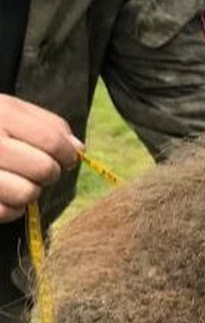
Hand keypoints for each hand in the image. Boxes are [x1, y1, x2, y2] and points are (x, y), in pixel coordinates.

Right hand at [0, 95, 82, 222]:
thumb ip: (47, 124)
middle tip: (40, 169)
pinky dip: (11, 209)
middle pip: (43, 170)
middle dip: (50, 172)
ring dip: (30, 191)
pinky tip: (3, 194)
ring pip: (27, 194)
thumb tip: (78, 149)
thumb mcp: (9, 109)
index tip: (67, 158)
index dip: (67, 154)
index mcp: (1, 115)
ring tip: (17, 179)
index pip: (52, 141)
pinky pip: (7, 213)